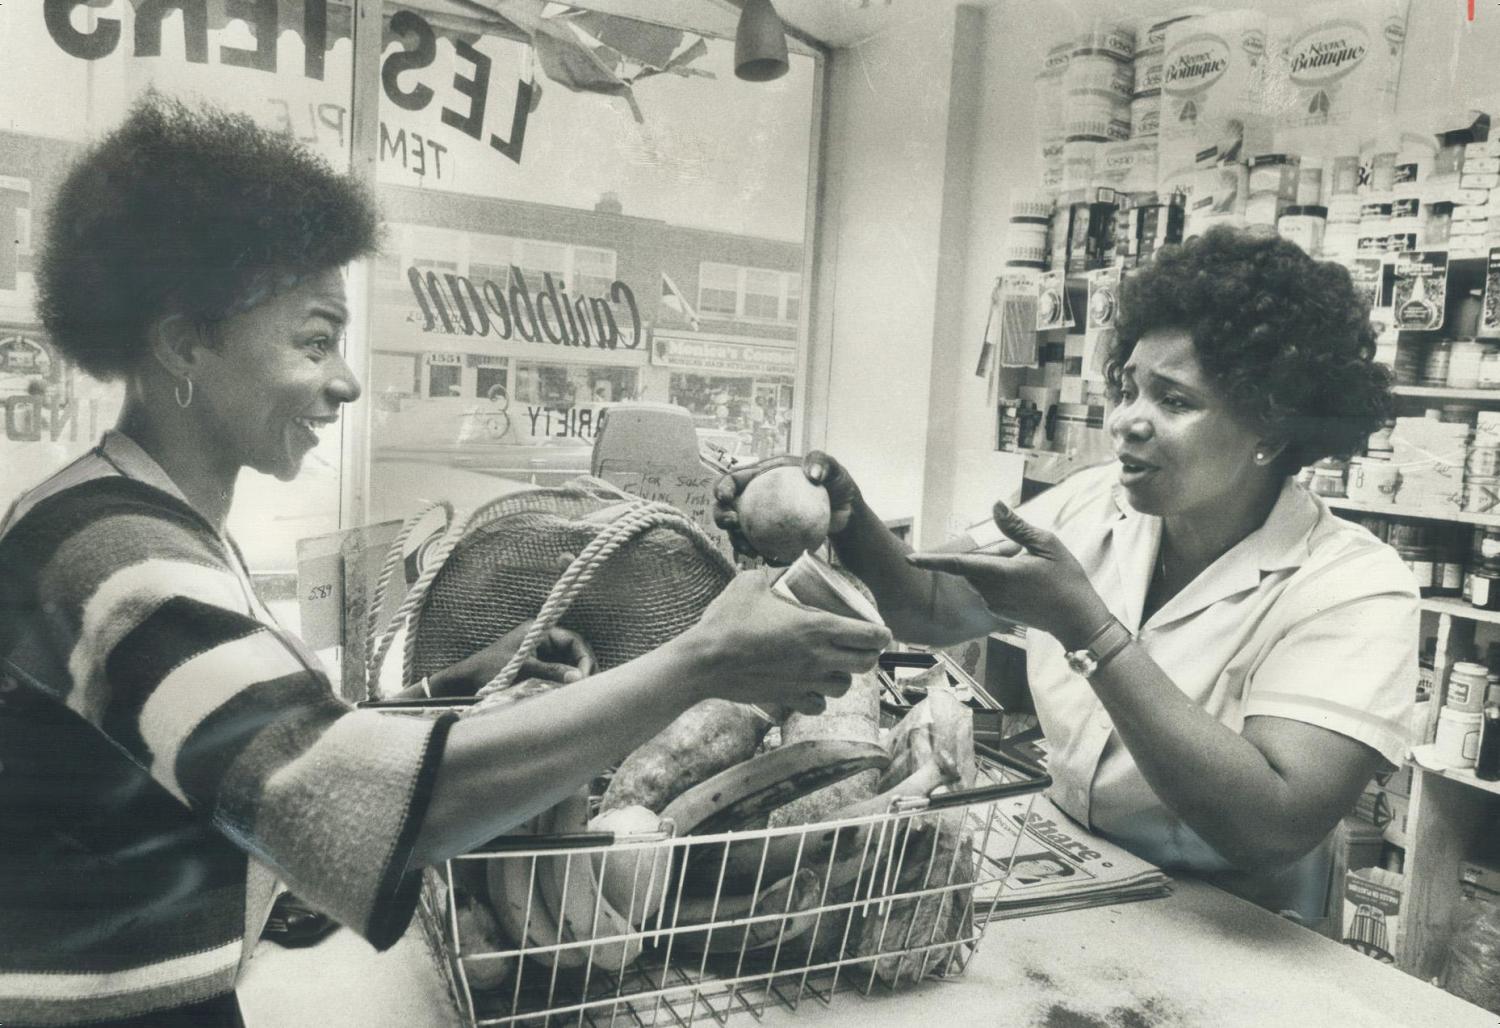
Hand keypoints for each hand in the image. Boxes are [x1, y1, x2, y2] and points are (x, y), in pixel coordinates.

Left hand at [429, 620, 595, 696]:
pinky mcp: (536, 669)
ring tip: (578, 694)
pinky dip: (564, 683)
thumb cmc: (489, 670)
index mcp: (539, 631)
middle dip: (583, 669)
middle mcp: (542, 640)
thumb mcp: (522, 670)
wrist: (463, 681)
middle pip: (574, 653)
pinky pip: (557, 674)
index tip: (584, 677)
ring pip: (567, 665)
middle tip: (587, 688)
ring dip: (574, 677)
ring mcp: (540, 655)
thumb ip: (551, 672)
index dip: (584, 658)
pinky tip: (565, 695)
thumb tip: (579, 677)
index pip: (573, 641)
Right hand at [681, 568, 891, 713]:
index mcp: (817, 627)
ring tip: (834, 664)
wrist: (704, 662)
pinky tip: (812, 686)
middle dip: (868, 653)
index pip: (870, 636)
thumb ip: (769, 573)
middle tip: (859, 644)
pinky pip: (819, 705)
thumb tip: (775, 568)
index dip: (881, 632)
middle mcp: (819, 657)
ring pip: (845, 687)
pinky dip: (821, 698)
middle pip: (866, 664)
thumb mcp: (749, 583)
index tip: (879, 629)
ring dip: (844, 676)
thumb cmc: (727, 621)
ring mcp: (805, 682)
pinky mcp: (789, 699)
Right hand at [712, 451, 861, 561]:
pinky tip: (767, 559)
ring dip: (737, 541)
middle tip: (733, 523)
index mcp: (761, 477)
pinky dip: (761, 555)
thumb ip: (821, 462)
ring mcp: (761, 521)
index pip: (734, 479)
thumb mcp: (832, 468)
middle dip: (721, 516)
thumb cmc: (836, 484)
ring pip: (738, 532)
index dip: (722, 487)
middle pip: (727, 508)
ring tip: (748, 548)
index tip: (725, 497)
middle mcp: (756, 499)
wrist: (845, 512)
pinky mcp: (771, 539)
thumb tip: (812, 474)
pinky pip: (760, 548)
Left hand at [906, 500, 1110, 650]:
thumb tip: (995, 506)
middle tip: (1024, 554)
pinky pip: (988, 588)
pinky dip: (1000, 579)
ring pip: (980, 576)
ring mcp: (993, 604)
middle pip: (973, 564)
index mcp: (1001, 574)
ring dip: (995, 566)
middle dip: (990, 553)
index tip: (909, 560)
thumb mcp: (1047, 545)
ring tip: (1029, 569)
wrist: (1076, 619)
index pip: (958, 564)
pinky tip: (1027, 582)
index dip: (932, 561)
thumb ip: (1016, 527)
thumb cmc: (1066, 580)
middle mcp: (992, 592)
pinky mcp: (997, 612)